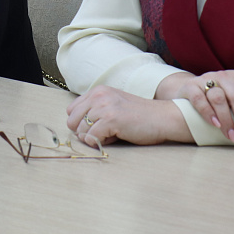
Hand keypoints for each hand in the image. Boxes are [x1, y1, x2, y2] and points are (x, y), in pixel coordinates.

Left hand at [66, 85, 191, 146]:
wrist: (162, 118)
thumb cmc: (139, 116)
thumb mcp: (113, 106)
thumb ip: (95, 113)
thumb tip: (77, 131)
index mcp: (97, 91)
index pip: (71, 110)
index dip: (80, 123)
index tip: (95, 127)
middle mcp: (98, 95)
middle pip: (72, 121)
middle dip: (84, 132)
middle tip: (103, 133)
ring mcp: (104, 106)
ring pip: (81, 131)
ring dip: (94, 138)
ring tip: (112, 133)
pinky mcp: (111, 119)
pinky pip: (92, 138)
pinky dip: (100, 143)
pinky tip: (115, 137)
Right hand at [155, 70, 233, 144]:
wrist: (190, 88)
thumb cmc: (223, 91)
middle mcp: (224, 75)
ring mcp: (206, 80)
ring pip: (219, 99)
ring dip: (227, 121)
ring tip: (232, 137)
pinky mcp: (191, 87)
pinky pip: (200, 100)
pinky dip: (208, 113)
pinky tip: (216, 125)